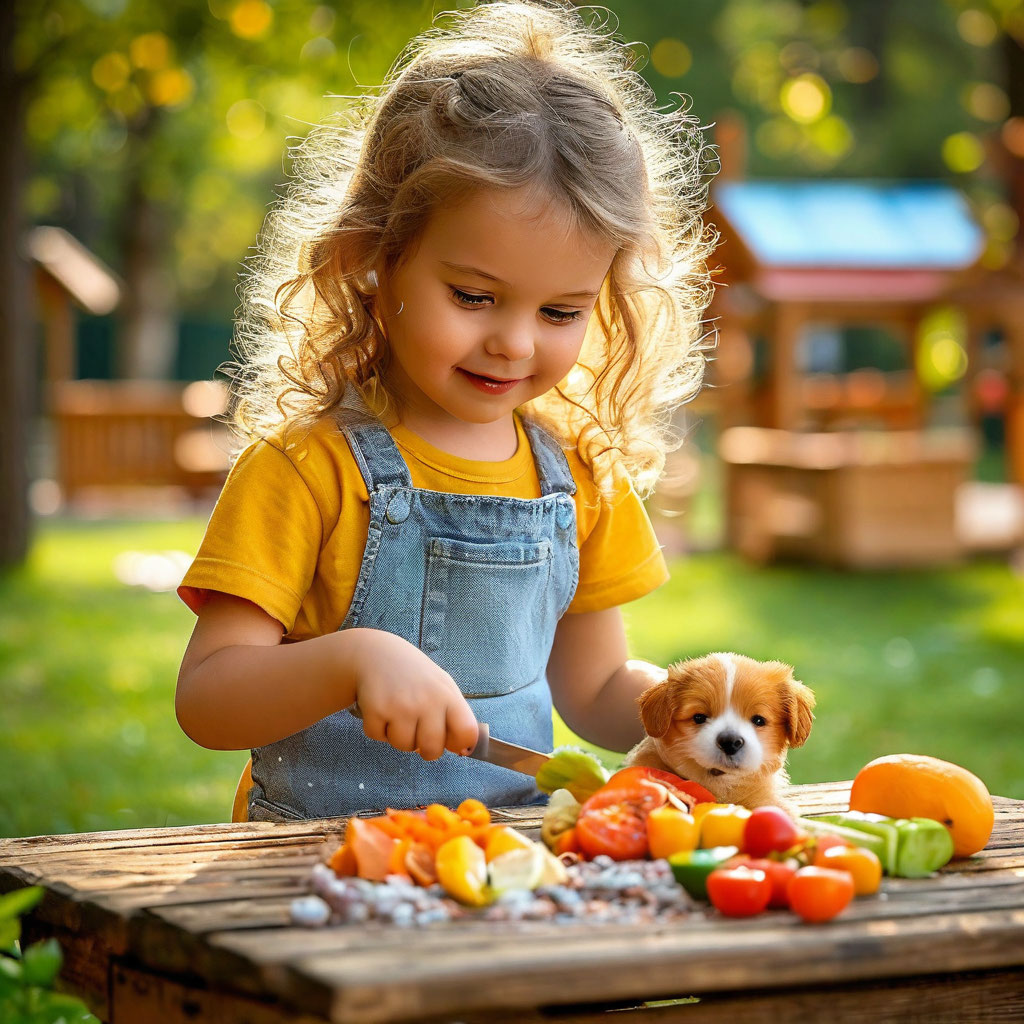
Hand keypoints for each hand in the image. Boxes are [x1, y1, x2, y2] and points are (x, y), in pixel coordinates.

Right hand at [348, 629, 478, 761]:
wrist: (378, 653)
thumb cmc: (414, 675)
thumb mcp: (442, 686)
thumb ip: (455, 715)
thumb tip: (463, 750)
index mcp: (448, 695)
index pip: (466, 733)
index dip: (461, 745)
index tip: (452, 744)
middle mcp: (426, 701)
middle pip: (432, 750)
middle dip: (426, 749)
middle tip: (419, 734)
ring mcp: (400, 706)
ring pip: (404, 747)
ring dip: (399, 737)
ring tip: (398, 715)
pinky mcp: (376, 710)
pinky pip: (378, 737)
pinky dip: (378, 729)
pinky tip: (382, 709)